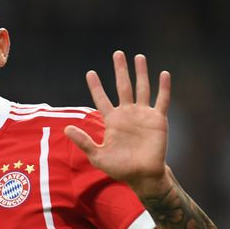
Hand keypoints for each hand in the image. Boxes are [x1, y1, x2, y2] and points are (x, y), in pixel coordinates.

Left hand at [64, 50, 171, 195]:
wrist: (143, 176)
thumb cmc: (120, 168)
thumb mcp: (97, 156)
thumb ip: (84, 141)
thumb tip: (66, 129)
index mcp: (112, 120)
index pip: (102, 99)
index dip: (96, 86)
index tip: (90, 73)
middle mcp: (127, 113)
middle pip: (123, 86)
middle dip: (120, 70)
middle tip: (117, 53)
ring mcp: (143, 115)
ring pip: (142, 88)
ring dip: (141, 73)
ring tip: (139, 56)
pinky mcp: (158, 120)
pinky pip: (162, 100)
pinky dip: (163, 87)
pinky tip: (163, 74)